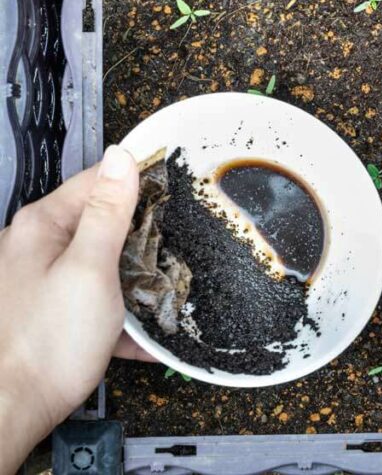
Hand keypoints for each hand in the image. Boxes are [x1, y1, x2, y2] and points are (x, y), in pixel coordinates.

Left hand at [0, 146, 152, 471]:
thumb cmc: (48, 341)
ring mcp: (42, 279)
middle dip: (143, 233)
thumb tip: (121, 155)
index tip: (179, 189)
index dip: (140, 181)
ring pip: (103, 260)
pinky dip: (121, 311)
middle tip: (181, 242)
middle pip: (102, 221)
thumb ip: (108, 212)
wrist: (13, 409)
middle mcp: (36, 246)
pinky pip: (95, 298)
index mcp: (42, 226)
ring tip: (167, 288)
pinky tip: (145, 332)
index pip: (98, 180)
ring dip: (136, 275)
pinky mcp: (52, 311)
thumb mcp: (91, 268)